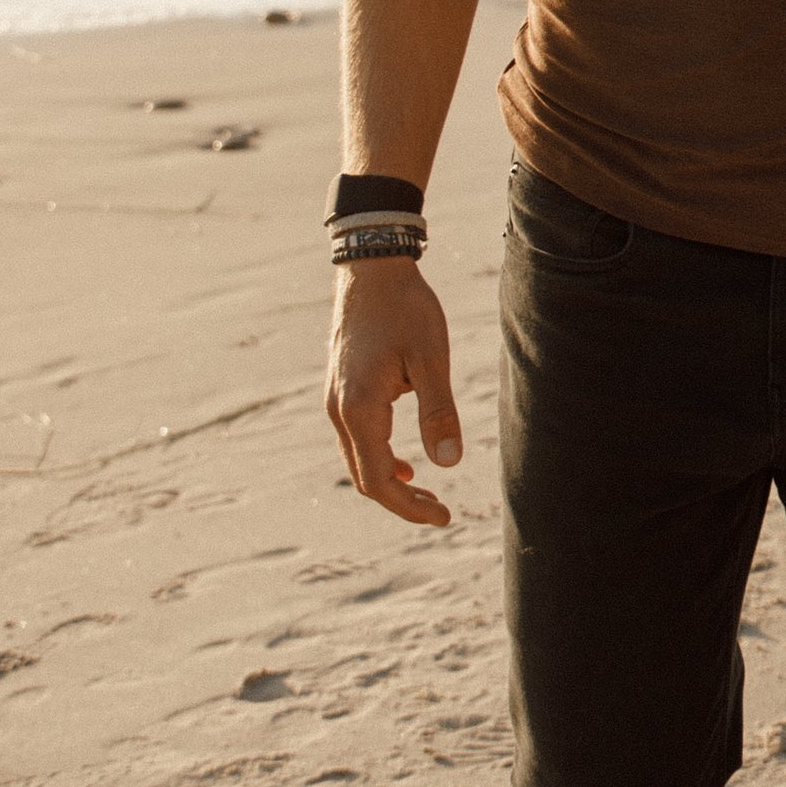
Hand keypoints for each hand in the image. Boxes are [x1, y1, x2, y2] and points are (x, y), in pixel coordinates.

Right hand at [326, 259, 463, 526]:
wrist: (371, 269)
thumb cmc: (405, 309)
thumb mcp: (431, 359)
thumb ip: (439, 413)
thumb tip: (449, 464)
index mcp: (360, 408)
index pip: (379, 480)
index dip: (409, 508)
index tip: (444, 517)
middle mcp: (339, 410)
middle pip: (364, 477)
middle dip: (402, 502)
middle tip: (441, 512)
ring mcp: (335, 400)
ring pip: (358, 459)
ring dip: (391, 482)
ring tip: (428, 494)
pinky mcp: (341, 390)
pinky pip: (355, 439)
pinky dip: (380, 458)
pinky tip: (408, 464)